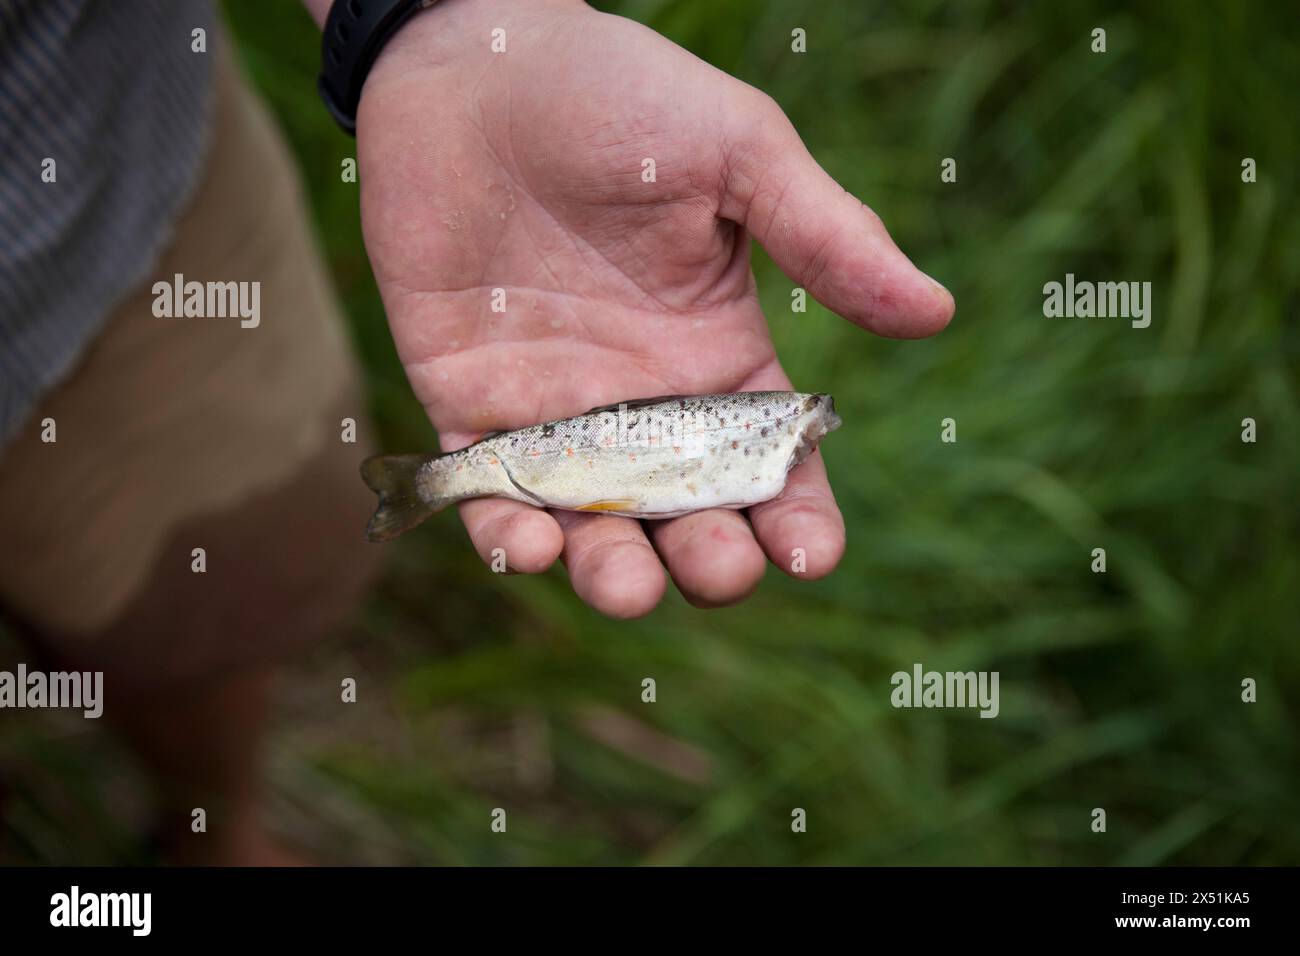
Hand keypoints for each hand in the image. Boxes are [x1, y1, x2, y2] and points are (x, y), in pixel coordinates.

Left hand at [355, 0, 952, 616]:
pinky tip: (528, 543)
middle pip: (688, 519)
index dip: (799, 519)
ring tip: (627, 581)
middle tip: (719, 563)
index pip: (773, 467)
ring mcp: (556, 411)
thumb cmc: (618, 97)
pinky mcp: (471, 404)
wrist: (476, 61)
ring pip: (592, 528)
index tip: (811, 555)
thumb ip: (825, 237)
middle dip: (710, 559)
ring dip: (612, 573)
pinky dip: (507, 532)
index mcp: (720, 358)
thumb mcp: (738, 155)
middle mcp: (643, 404)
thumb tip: (935, 312)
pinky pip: (490, 495)